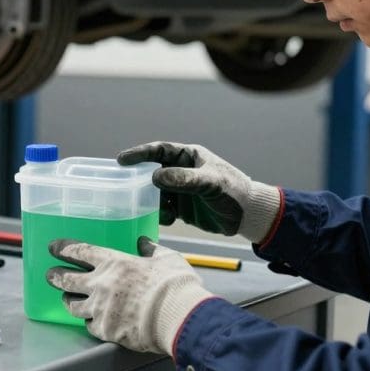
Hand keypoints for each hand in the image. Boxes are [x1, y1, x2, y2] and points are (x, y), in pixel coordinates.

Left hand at [46, 237, 214, 354]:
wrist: (177, 316)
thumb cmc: (174, 285)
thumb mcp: (167, 258)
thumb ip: (152, 249)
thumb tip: (144, 243)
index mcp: (115, 262)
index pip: (81, 251)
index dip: (64, 248)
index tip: (53, 247)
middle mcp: (101, 284)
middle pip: (67, 279)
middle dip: (55, 276)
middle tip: (50, 275)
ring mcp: (100, 308)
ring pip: (73, 305)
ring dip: (68, 301)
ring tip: (67, 300)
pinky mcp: (105, 330)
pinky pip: (89, 326)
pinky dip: (89, 322)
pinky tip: (91, 321)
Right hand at [117, 142, 281, 240]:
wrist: (247, 215)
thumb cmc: (233, 191)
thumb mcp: (210, 182)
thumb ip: (184, 179)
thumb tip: (155, 177)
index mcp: (188, 157)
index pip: (159, 151)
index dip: (139, 154)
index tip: (122, 160)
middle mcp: (181, 171)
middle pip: (151, 172)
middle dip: (139, 180)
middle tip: (124, 188)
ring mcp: (179, 190)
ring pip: (154, 193)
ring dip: (149, 201)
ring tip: (151, 208)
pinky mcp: (181, 209)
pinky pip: (162, 210)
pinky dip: (159, 215)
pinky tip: (165, 219)